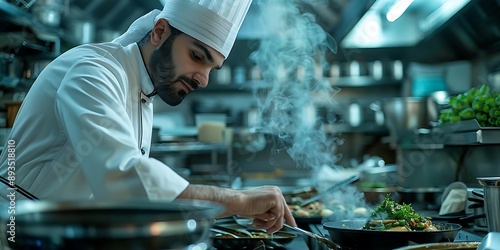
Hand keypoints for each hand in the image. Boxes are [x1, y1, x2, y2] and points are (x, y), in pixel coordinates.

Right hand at [176, 184, 295, 232]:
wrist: (237, 202)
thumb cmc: (244, 206)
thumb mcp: (261, 211)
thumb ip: (271, 214)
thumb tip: (278, 222)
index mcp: (272, 192)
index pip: (283, 206)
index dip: (288, 217)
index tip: (293, 225)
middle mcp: (276, 191)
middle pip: (283, 212)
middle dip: (275, 225)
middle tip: (269, 231)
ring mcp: (276, 194)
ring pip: (280, 217)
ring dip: (268, 225)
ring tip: (258, 224)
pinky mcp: (275, 199)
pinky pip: (277, 217)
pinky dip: (268, 222)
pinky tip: (258, 220)